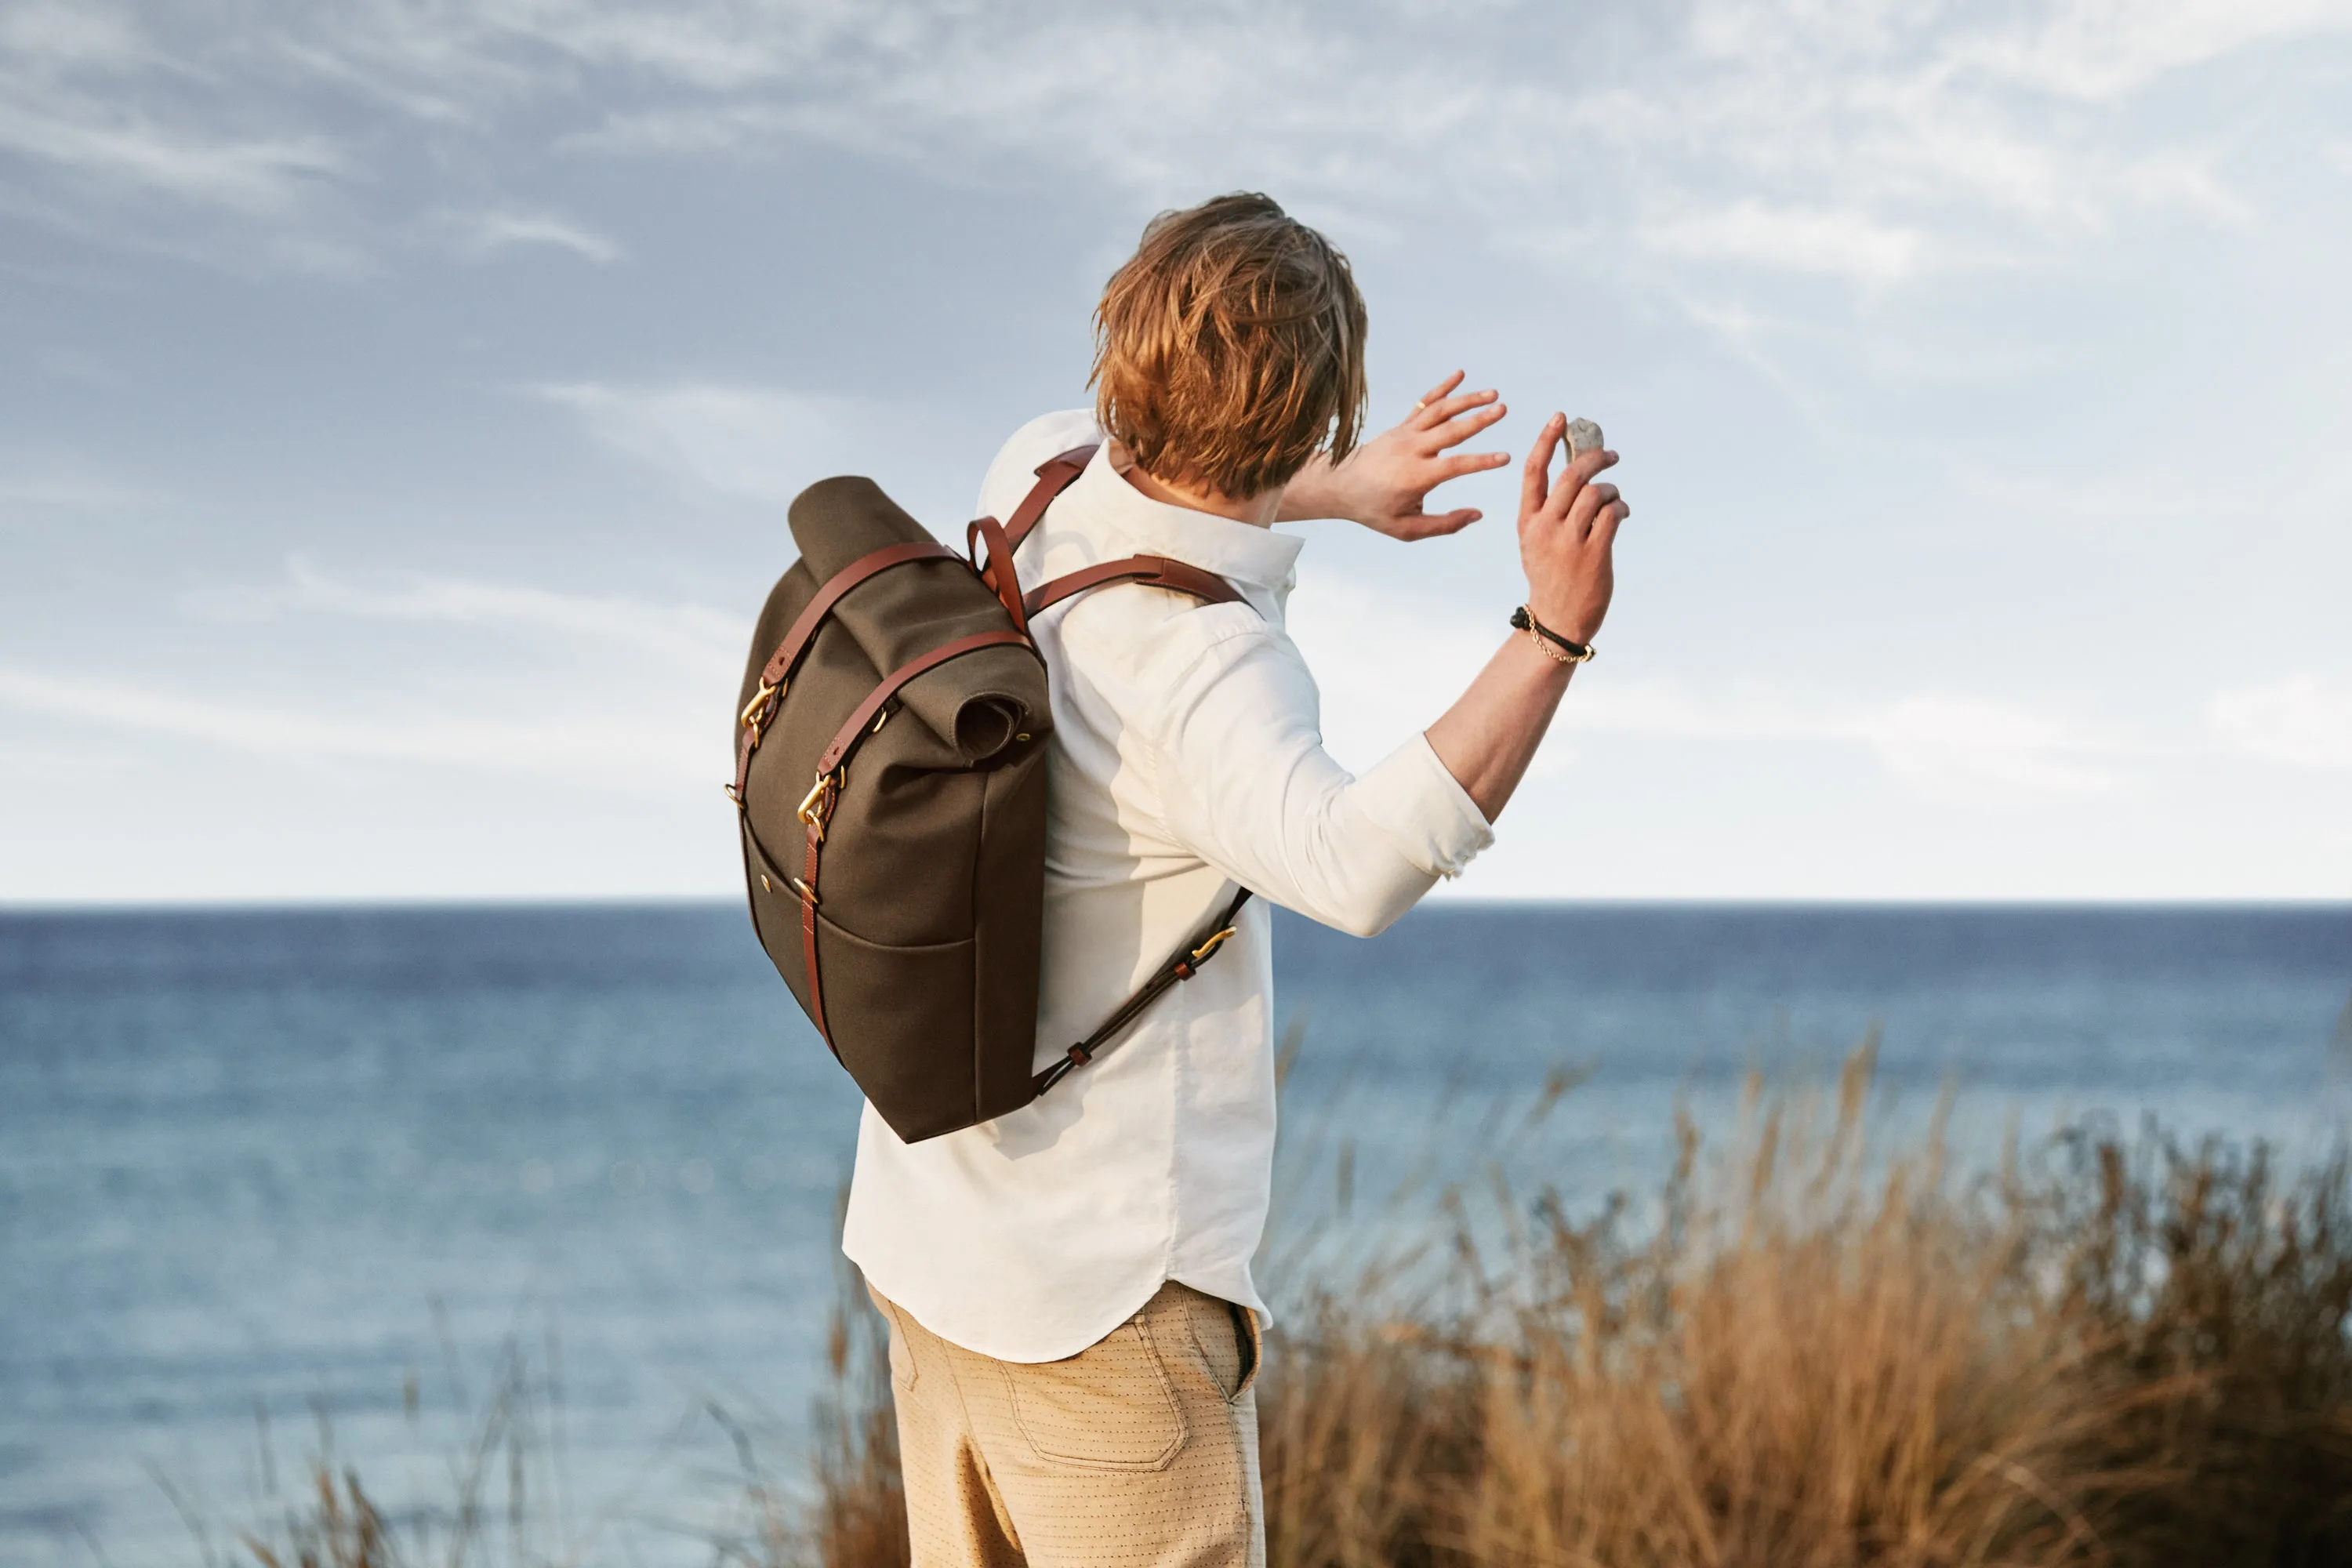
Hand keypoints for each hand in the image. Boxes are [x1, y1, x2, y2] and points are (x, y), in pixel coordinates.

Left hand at [1279, 371, 1510, 538]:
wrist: (1339, 485)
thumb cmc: (1373, 510)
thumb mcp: (1406, 529)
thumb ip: (1444, 524)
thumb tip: (1477, 514)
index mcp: (1416, 476)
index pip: (1455, 465)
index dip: (1481, 462)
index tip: (1505, 457)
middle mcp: (1412, 450)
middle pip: (1451, 431)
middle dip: (1478, 420)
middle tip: (1502, 410)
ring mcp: (1406, 434)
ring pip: (1440, 411)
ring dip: (1467, 400)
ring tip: (1492, 394)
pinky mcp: (1401, 426)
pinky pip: (1424, 404)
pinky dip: (1442, 388)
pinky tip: (1459, 375)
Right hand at [1518, 412, 1627, 646]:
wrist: (1557, 619)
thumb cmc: (1550, 576)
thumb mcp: (1536, 541)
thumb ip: (1549, 509)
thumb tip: (1577, 470)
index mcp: (1527, 521)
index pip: (1533, 471)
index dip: (1546, 439)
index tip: (1561, 417)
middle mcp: (1545, 528)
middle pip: (1571, 475)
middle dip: (1595, 458)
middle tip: (1611, 455)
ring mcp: (1569, 541)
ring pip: (1595, 492)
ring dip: (1610, 490)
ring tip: (1614, 498)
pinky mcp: (1594, 553)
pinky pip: (1612, 513)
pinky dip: (1621, 507)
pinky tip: (1621, 513)